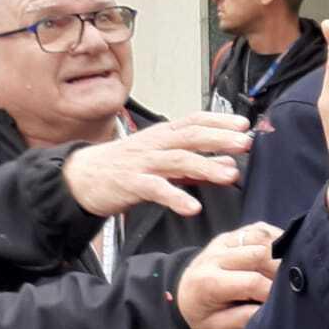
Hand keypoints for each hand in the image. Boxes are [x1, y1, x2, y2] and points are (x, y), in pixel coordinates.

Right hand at [61, 113, 250, 218]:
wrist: (83, 176)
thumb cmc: (126, 166)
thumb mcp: (161, 160)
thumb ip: (194, 163)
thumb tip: (228, 163)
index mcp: (163, 135)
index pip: (194, 120)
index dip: (219, 120)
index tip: (244, 124)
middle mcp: (155, 144)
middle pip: (191, 136)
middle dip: (220, 138)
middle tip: (245, 143)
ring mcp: (143, 162)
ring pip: (178, 160)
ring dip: (206, 166)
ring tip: (230, 174)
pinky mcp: (131, 183)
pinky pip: (156, 189)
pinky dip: (176, 197)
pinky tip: (193, 207)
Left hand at [177, 222, 282, 328]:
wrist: (181, 294)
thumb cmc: (201, 316)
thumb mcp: (216, 328)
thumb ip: (242, 319)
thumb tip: (270, 309)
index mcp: (209, 282)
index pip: (251, 281)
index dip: (273, 291)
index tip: (284, 302)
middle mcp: (215, 256)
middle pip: (260, 253)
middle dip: (281, 270)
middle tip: (291, 284)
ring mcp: (224, 242)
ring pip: (261, 237)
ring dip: (281, 252)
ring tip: (290, 269)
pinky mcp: (232, 235)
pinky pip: (259, 229)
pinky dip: (276, 238)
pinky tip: (284, 253)